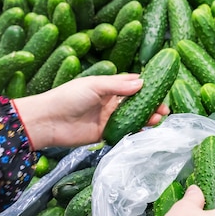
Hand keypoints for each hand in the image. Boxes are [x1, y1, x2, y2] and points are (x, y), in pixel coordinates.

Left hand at [11, 74, 169, 149]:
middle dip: (151, 104)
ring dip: (147, 117)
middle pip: (136, 102)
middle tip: (165, 108)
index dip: (146, 85)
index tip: (161, 86)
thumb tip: (142, 82)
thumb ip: (118, 86)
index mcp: (106, 87)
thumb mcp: (94, 85)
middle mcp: (109, 102)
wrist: (49, 122)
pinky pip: (125, 131)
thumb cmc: (68, 97)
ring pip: (133, 117)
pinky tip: (148, 130)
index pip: (130, 84)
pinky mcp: (105, 133)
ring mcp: (108, 118)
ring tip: (160, 119)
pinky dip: (137, 130)